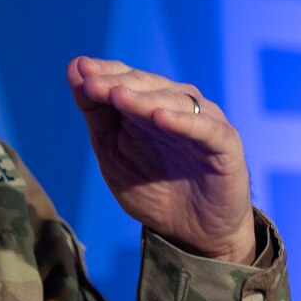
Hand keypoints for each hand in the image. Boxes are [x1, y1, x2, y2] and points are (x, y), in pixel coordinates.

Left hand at [67, 56, 255, 263]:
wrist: (193, 233)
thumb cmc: (154, 190)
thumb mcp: (113, 153)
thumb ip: (97, 114)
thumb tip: (75, 67)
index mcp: (149, 105)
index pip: (127, 78)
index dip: (105, 72)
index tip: (79, 70)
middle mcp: (178, 106)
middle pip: (148, 85)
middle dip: (118, 83)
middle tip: (91, 83)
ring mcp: (203, 122)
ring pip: (175, 101)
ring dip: (144, 98)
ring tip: (117, 96)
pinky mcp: (225, 145)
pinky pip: (205, 129)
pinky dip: (183, 122)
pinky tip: (160, 118)